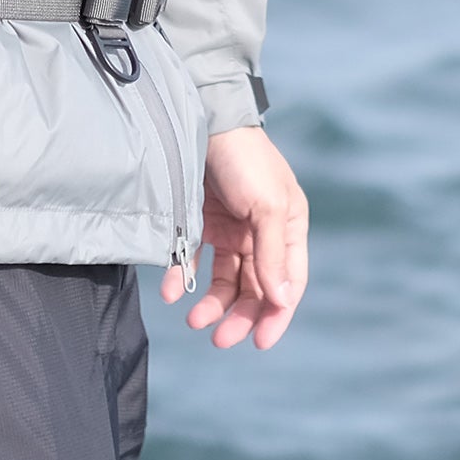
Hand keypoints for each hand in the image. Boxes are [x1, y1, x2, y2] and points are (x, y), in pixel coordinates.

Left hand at [161, 125, 308, 349]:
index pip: (287, 283)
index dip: (275, 315)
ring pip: (222, 277)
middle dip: (237, 314)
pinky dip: (183, 275)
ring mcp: (229, 225)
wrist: (204, 118)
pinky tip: (171, 290)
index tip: (258, 342)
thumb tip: (281, 301)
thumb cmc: (244, 159)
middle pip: (253, 285)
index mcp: (287, 228)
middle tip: (218, 339)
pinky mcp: (198, 218)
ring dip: (210, 301)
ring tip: (192, 319)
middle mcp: (260, 231)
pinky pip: (192, 256)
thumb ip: (272, 253)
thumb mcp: (265, 205)